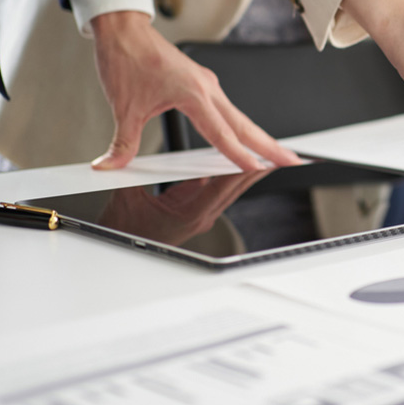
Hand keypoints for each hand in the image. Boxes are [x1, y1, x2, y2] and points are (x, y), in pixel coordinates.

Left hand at [87, 11, 300, 171]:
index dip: (240, 155)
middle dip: (270, 145)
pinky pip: (226, 108)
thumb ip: (123, 142)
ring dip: (257, 135)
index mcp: (193, 94)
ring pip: (238, 115)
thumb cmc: (126, 58)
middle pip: (245, 124)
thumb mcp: (123, 107)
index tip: (258, 169)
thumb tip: (112, 165)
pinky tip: (241, 134)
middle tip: (292, 160)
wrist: (122, 28)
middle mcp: (206, 88)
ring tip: (275, 153)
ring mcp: (206, 83)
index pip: (222, 133)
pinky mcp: (201, 81)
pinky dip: (239, 124)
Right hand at [96, 170, 267, 244]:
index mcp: (188, 215)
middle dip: (257, 170)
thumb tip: (135, 156)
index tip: (263, 159)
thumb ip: (135, 176)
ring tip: (267, 155)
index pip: (222, 188)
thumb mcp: (128, 197)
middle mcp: (200, 217)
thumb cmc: (127, 231)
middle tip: (279, 154)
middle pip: (234, 188)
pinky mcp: (195, 211)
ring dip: (247, 173)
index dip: (244, 172)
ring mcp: (200, 215)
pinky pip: (218, 189)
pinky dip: (230, 175)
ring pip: (229, 189)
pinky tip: (239, 161)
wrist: (124, 249)